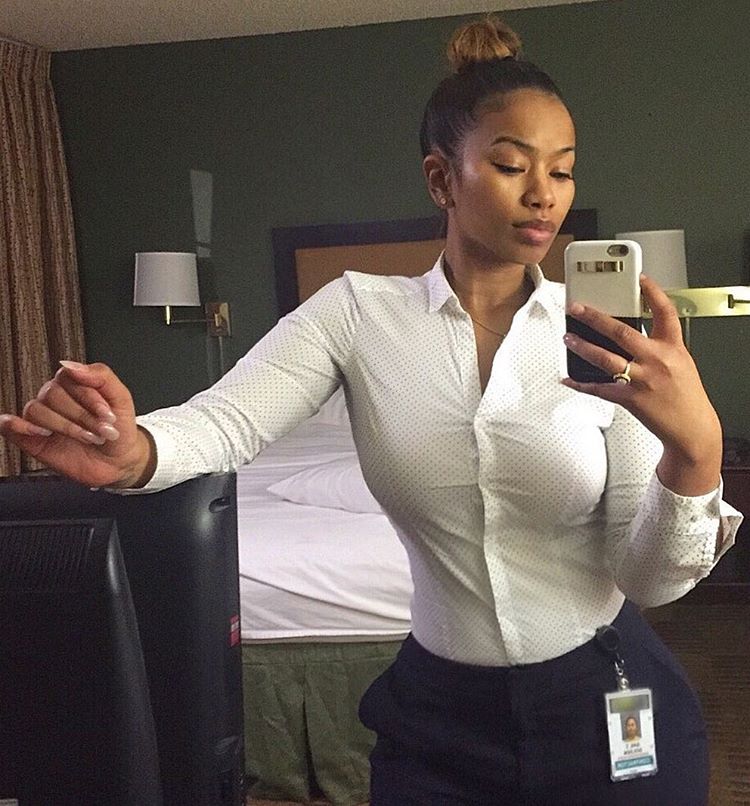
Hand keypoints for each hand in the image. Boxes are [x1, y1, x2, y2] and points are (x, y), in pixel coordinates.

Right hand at [0, 361, 154, 487]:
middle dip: (82, 416)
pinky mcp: (31, 439)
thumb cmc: (118, 428)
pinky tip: (39, 432)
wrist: (119, 461)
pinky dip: (16, 426)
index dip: (88, 397)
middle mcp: (54, 398)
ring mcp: (42, 418)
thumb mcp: (121, 399)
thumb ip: (101, 377)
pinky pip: (9, 426)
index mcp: (73, 383)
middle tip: (101, 432)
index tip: (108, 415)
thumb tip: (71, 366)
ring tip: (88, 438)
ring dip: (65, 426)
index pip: (68, 377)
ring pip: (36, 410)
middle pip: (52, 395)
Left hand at [562, 274, 722, 495]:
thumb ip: (659, 346)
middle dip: (596, 318)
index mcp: (672, 347)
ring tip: (569, 338)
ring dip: (583, 347)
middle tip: (578, 308)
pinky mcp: (631, 399)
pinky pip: (599, 389)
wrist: (692, 429)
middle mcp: (657, 360)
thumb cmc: (686, 395)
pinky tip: (569, 378)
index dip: (653, 293)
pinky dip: (581, 383)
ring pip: (606, 359)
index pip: (664, 312)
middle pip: (622, 332)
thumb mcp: (681, 362)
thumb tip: (628, 335)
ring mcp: (643, 380)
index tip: (639, 279)